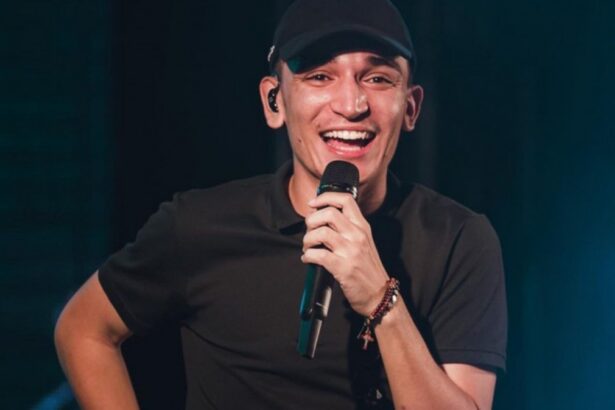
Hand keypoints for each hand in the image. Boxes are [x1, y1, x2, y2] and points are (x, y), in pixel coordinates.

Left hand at [300, 192, 389, 315]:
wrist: (379, 295)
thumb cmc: (368, 269)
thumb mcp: (364, 242)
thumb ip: (348, 228)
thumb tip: (323, 218)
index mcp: (362, 227)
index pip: (346, 200)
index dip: (325, 197)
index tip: (313, 203)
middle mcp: (357, 235)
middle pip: (329, 213)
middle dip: (311, 220)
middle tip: (309, 231)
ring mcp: (351, 251)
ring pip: (320, 232)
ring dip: (307, 240)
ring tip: (308, 247)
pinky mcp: (343, 268)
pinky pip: (318, 255)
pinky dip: (307, 256)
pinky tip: (308, 259)